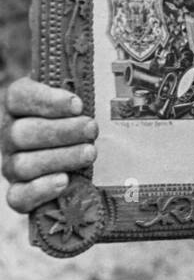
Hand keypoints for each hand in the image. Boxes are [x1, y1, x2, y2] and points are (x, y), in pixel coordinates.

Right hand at [1, 78, 97, 213]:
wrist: (75, 158)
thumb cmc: (76, 123)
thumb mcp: (76, 104)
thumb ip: (80, 93)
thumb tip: (98, 82)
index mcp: (18, 106)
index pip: (19, 96)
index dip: (47, 100)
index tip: (78, 105)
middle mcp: (9, 135)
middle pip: (22, 133)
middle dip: (62, 131)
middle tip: (92, 129)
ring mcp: (11, 165)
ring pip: (23, 165)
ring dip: (60, 158)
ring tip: (89, 153)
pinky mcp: (18, 192)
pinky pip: (18, 196)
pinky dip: (40, 190)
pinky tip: (63, 181)